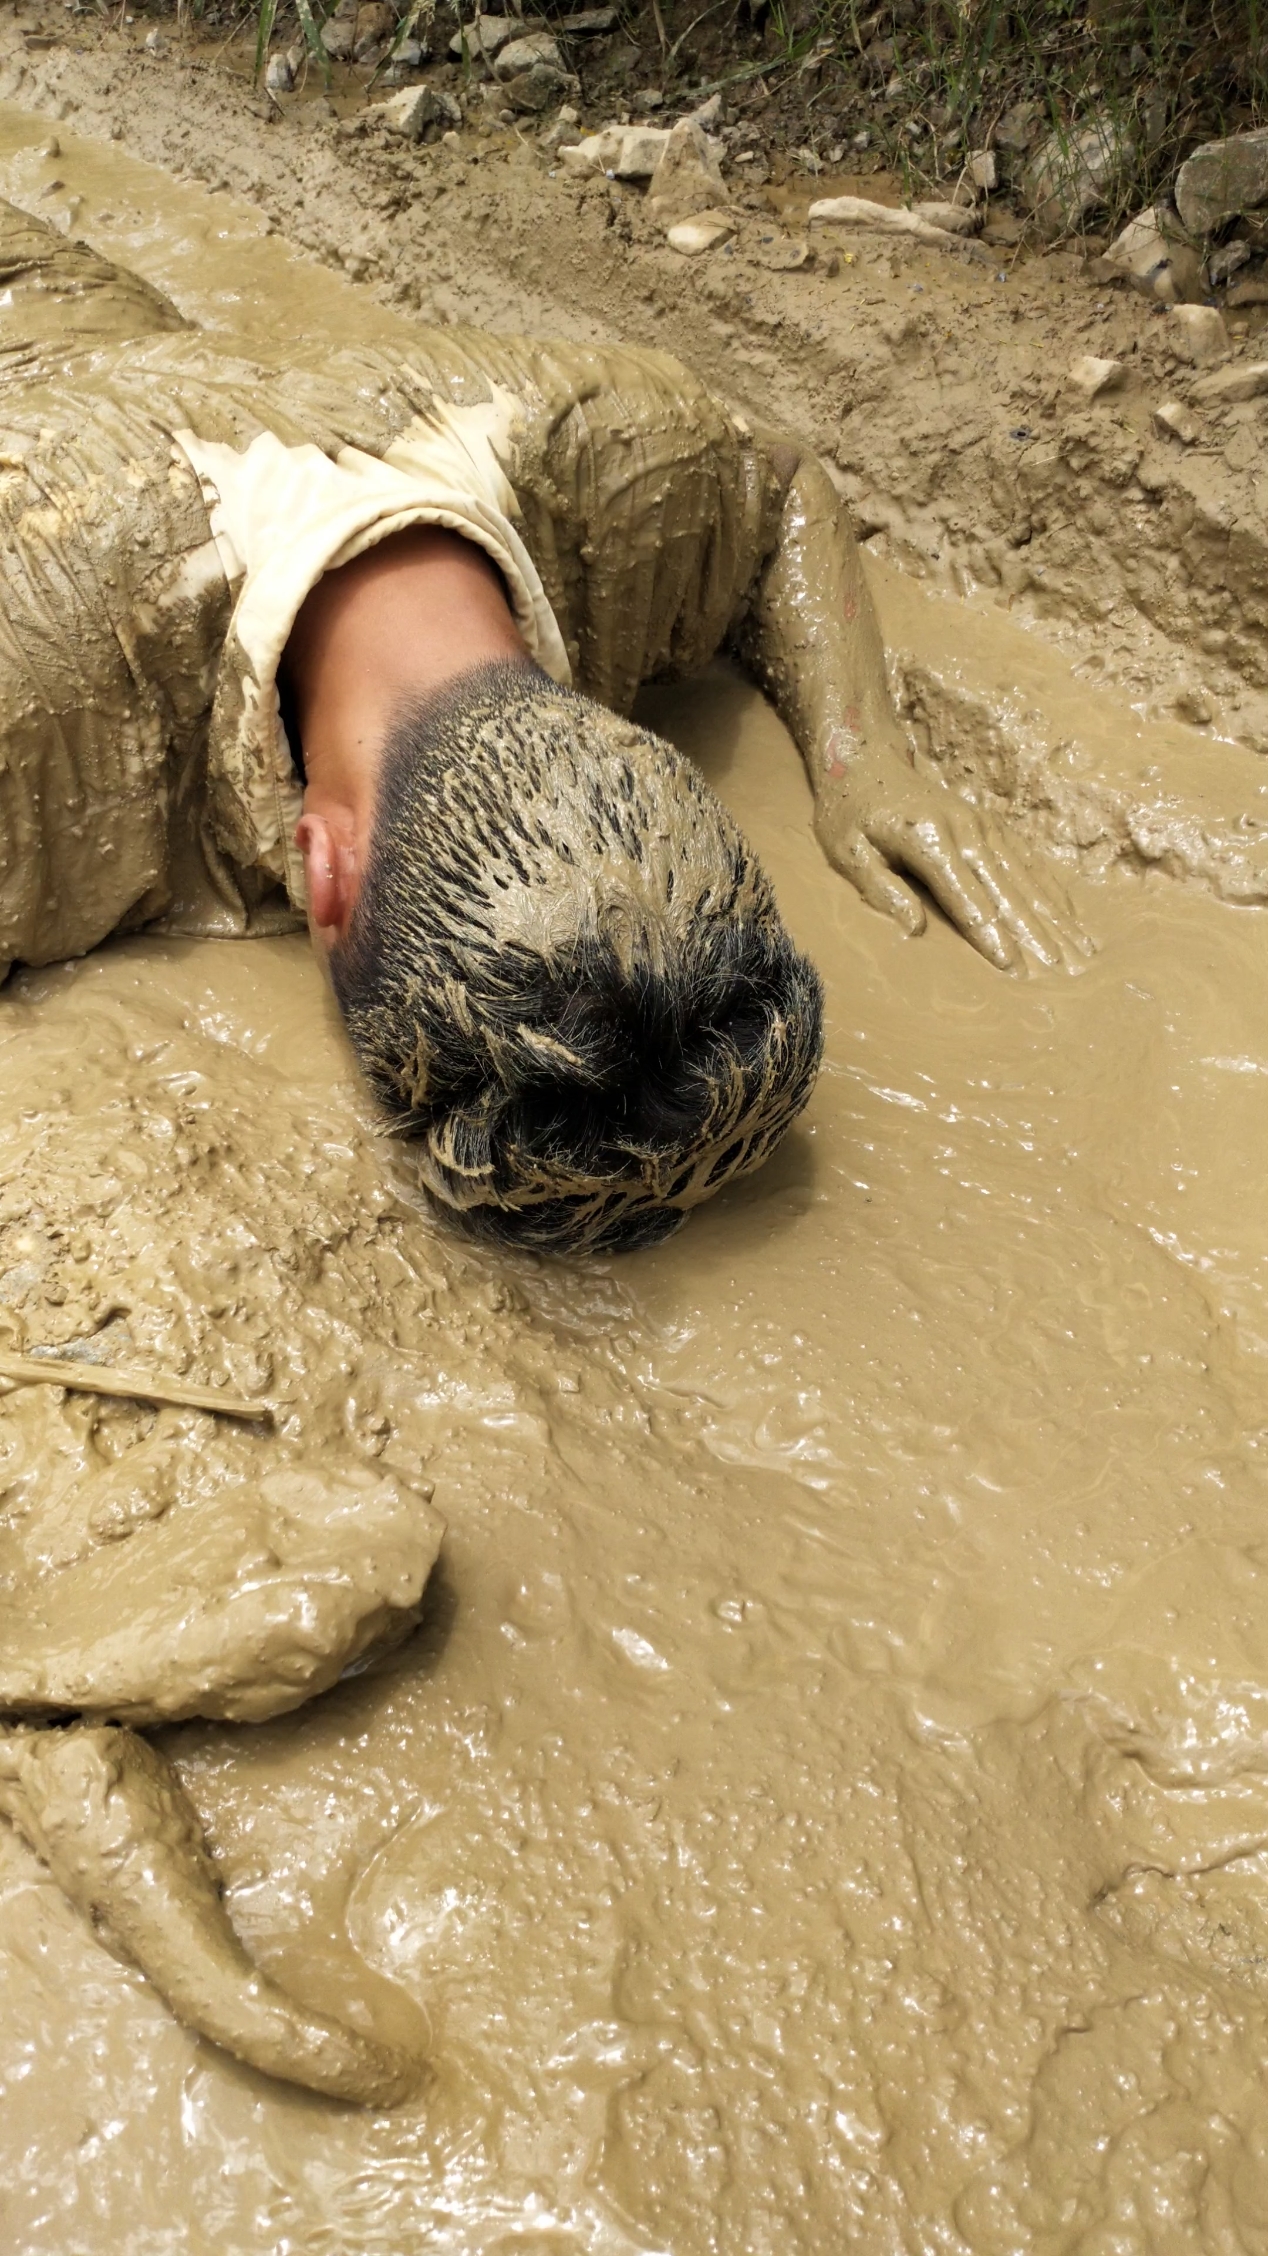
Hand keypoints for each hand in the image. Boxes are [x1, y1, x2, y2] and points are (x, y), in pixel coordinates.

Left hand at [815, 757, 1090, 973]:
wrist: (867, 760)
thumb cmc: (849, 814)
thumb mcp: (847, 851)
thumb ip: (880, 889)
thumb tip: (915, 929)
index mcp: (928, 840)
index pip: (966, 898)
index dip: (991, 935)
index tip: (1014, 967)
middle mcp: (966, 830)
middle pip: (1007, 890)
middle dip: (1036, 933)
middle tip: (1062, 971)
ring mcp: (984, 825)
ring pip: (1026, 877)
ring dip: (1056, 916)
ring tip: (1081, 952)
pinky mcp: (992, 825)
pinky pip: (1029, 862)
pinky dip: (1053, 891)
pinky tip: (1073, 918)